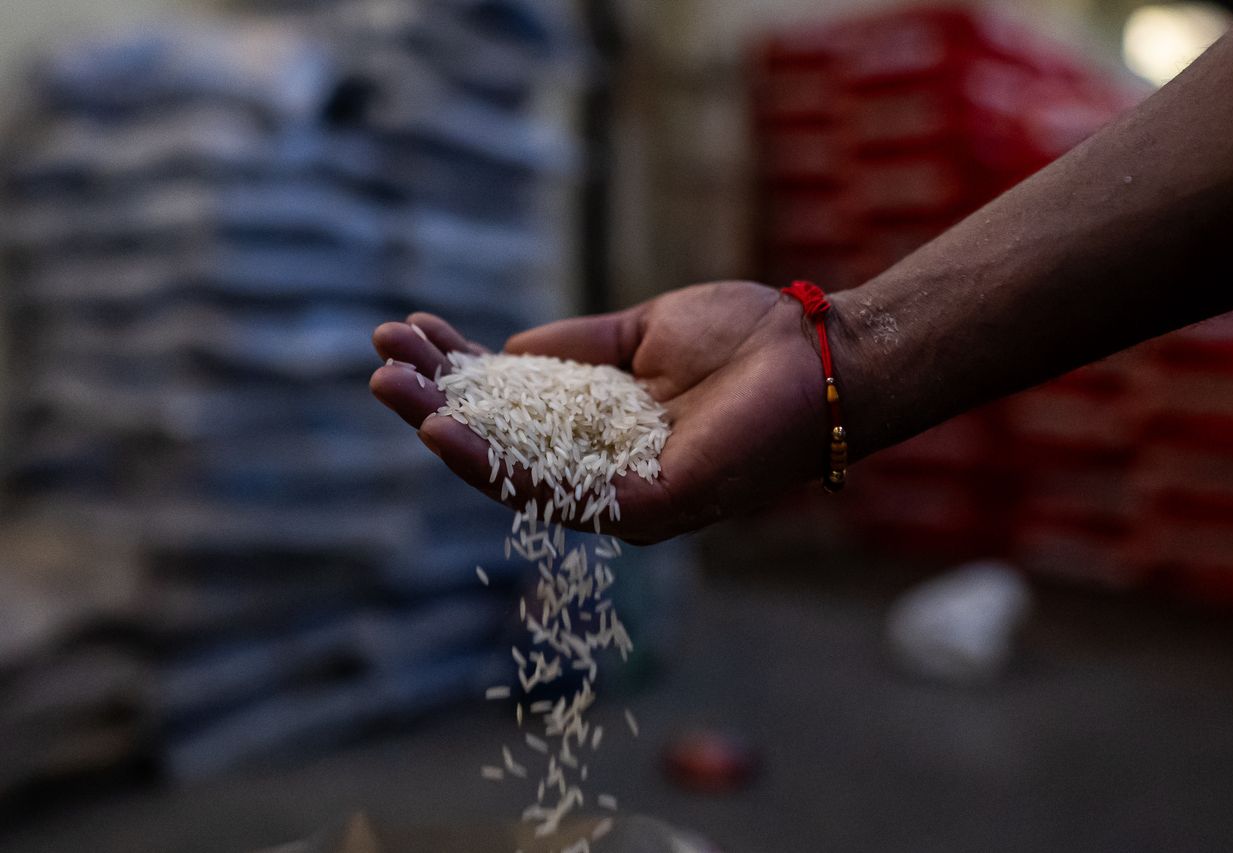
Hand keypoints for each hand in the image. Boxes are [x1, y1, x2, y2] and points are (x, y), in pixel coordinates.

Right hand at [370, 282, 837, 542]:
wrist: (821, 352)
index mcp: (603, 430)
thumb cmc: (746, 340)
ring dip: (445, 430)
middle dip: (436, 400)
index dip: (458, 374)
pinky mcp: (646, 509)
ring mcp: (623, 495)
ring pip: (513, 471)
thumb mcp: (640, 334)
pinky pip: (554, 493)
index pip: (514, 408)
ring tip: (388, 387)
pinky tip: (442, 430)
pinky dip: (492, 463)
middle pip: (501, 443)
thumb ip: (575, 349)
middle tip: (378, 360)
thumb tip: (504, 352)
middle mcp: (604, 470)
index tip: (411, 332)